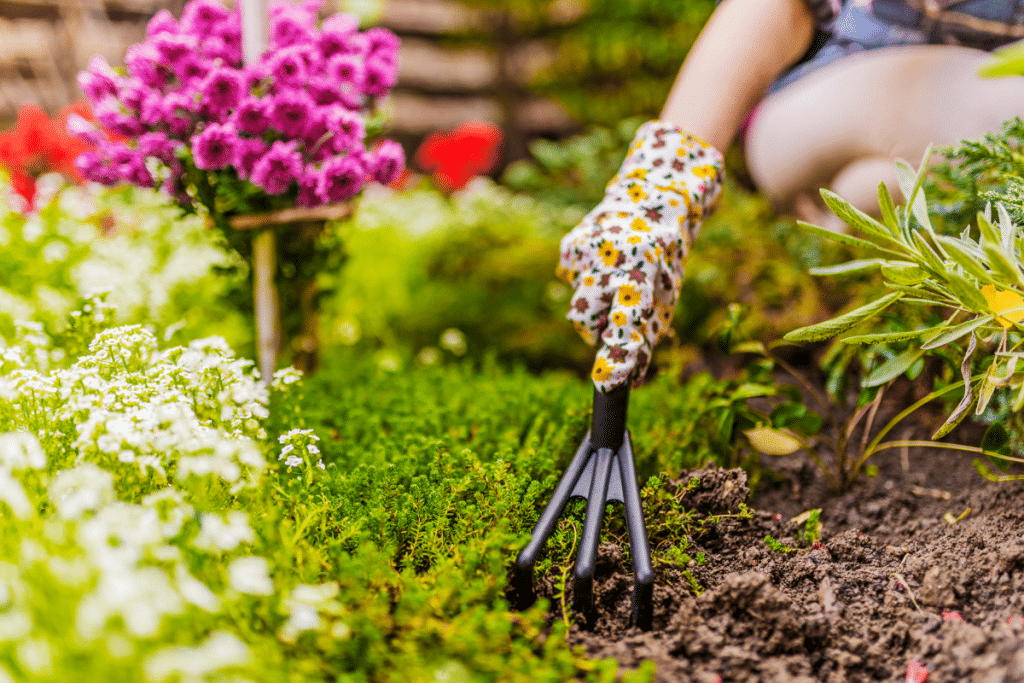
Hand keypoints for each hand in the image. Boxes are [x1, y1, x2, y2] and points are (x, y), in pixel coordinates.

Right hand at [557, 121, 724, 390]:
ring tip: (614, 285)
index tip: (610, 383)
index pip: (627, 320)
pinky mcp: (570, 245)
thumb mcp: (668, 295)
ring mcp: (585, 250)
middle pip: (585, 322)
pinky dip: (584, 282)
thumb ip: (648, 337)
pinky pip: (570, 282)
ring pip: (577, 306)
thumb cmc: (665, 257)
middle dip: (597, 330)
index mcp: (644, 269)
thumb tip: (633, 383)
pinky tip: (603, 264)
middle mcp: (611, 258)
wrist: (654, 195)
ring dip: (592, 308)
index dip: (619, 354)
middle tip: (617, 315)